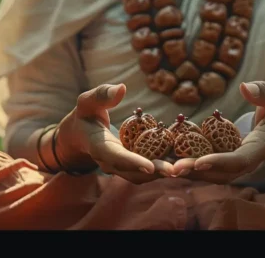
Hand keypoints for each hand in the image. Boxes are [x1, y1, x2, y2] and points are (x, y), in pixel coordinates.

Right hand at [55, 84, 173, 183]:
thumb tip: (122, 88)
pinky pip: (147, 171)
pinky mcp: (130, 167)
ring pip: (142, 175)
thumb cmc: (86, 113)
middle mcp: (110, 162)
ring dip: (163, 173)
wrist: (80, 135)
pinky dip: (163, 168)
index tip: (151, 166)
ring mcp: (121, 167)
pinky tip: (181, 162)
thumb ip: (102, 94)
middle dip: (155, 172)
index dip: (133, 162)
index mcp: (99, 146)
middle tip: (177, 170)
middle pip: (133, 172)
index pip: (116, 157)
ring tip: (185, 168)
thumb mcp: (87, 100)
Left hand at [171, 81, 264, 183]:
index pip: (240, 160)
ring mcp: (235, 167)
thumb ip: (264, 92)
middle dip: (195, 172)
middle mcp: (247, 163)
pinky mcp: (225, 164)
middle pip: (220, 174)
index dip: (219, 162)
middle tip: (170, 168)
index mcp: (260, 147)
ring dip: (187, 173)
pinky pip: (206, 169)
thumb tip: (245, 87)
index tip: (198, 162)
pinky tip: (166, 161)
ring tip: (162, 168)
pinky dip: (188, 167)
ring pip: (210, 175)